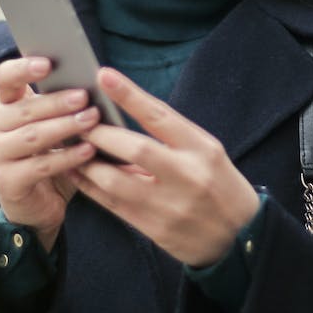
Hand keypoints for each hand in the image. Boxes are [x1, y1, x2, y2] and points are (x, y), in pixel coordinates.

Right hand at [0, 58, 98, 249]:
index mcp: (5, 106)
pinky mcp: (6, 181)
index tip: (48, 63)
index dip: (23, 68)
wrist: (40, 205)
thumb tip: (94, 81)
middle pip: (24, 109)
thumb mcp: (57, 127)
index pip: (5, 78)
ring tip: (91, 120)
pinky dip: (66, 157)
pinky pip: (40, 166)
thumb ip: (64, 106)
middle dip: (57, 102)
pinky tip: (88, 151)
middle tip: (85, 96)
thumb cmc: (52, 156)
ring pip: (32, 136)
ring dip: (64, 127)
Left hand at [74, 68, 260, 267]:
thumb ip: (170, 138)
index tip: (104, 76)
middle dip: (100, 134)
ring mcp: (171, 205)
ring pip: (116, 181)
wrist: (241, 237)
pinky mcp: (156, 230)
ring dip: (87, 163)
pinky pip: (114, 205)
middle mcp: (188, 175)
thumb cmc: (220, 185)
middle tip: (78, 121)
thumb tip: (122, 116)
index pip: (161, 116)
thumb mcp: (207, 152)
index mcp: (202, 149)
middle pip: (135, 149)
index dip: (130, 95)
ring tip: (72, 148)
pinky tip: (78, 174)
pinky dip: (91, 188)